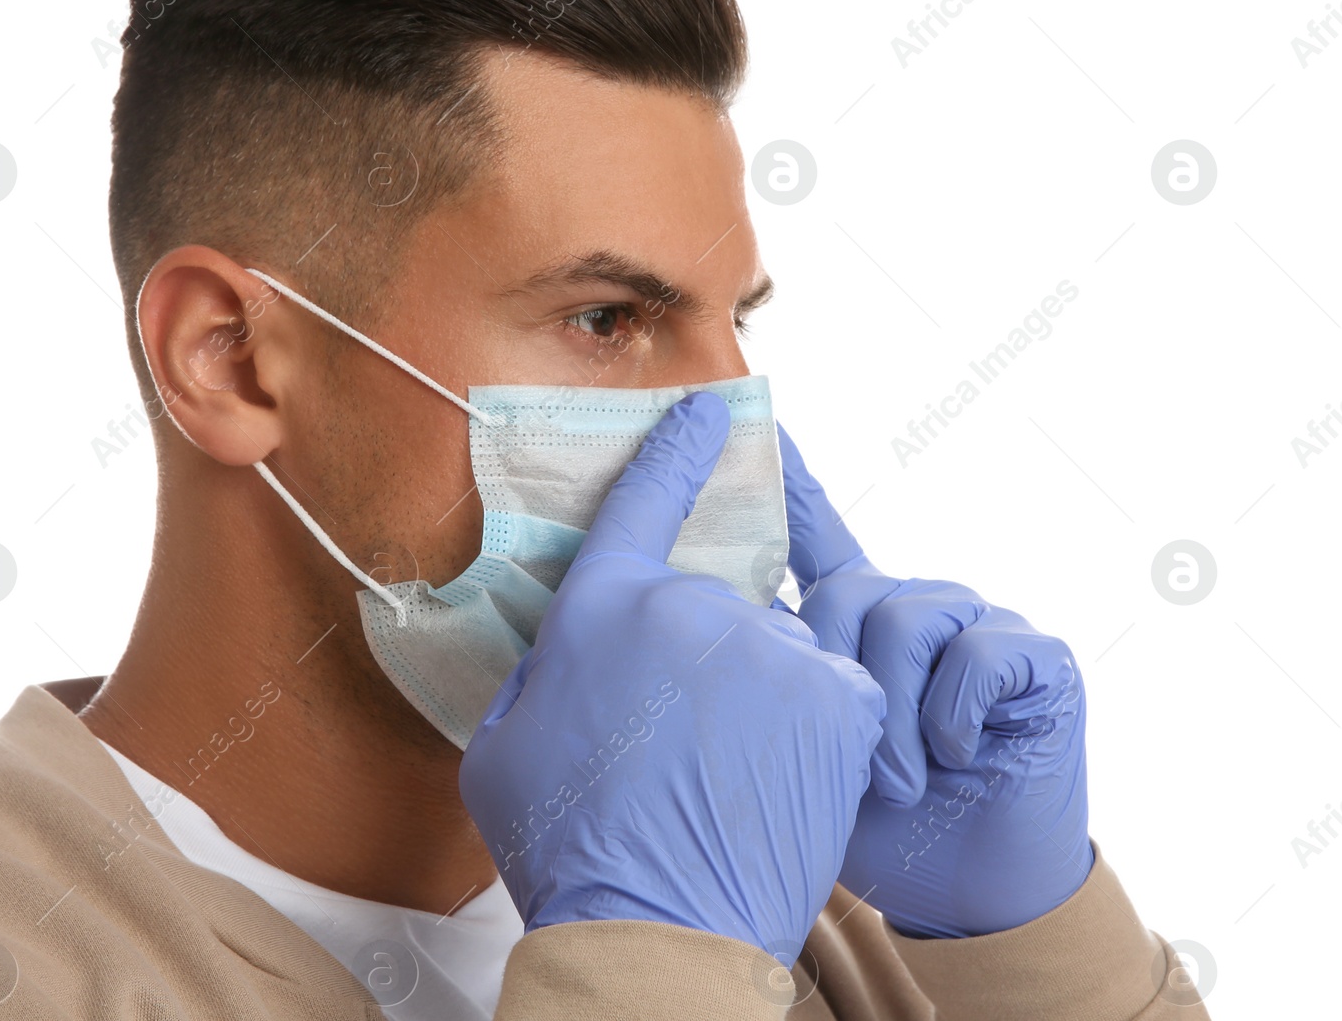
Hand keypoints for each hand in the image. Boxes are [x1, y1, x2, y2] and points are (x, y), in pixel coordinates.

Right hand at [460, 392, 887, 964]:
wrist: (656, 931)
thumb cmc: (567, 846)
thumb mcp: (504, 744)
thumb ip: (541, 668)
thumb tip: (566, 640)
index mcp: (605, 607)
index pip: (646, 499)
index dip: (677, 448)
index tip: (710, 410)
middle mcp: (691, 607)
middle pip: (710, 606)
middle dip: (698, 662)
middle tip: (678, 744)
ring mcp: (772, 649)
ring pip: (773, 651)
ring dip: (757, 696)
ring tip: (725, 778)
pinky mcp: (837, 698)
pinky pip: (827, 690)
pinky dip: (810, 728)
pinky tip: (774, 780)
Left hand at [780, 424, 1093, 938]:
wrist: (967, 891)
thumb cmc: (876, 820)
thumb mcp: (799, 750)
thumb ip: (768, 688)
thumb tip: (699, 638)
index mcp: (856, 623)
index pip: (817, 535)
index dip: (793, 481)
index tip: (761, 419)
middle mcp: (915, 606)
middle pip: (846, 591)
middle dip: (834, 679)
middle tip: (846, 761)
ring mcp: (978, 623)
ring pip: (905, 618)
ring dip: (891, 719)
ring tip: (899, 782)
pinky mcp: (1036, 655)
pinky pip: (975, 654)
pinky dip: (952, 719)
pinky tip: (956, 758)